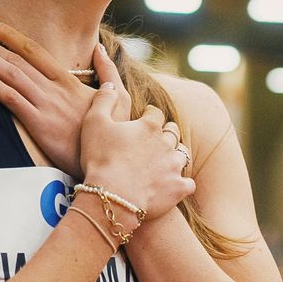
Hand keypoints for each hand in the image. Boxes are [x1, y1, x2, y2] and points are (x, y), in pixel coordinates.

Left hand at [0, 20, 97, 175]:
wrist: (107, 158)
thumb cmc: (112, 131)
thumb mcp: (118, 97)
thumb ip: (108, 70)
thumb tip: (100, 48)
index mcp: (68, 80)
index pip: (35, 51)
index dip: (12, 36)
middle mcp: (54, 88)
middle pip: (18, 59)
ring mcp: (45, 105)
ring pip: (11, 75)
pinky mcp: (39, 124)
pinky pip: (12, 100)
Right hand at [79, 53, 195, 222]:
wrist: (112, 196)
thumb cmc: (100, 158)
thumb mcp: (94, 122)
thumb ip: (104, 100)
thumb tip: (110, 85)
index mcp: (148, 126)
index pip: (155, 113)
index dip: (149, 115)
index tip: (144, 117)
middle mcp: (166, 143)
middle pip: (173, 131)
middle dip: (166, 132)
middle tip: (157, 138)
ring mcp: (174, 166)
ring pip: (183, 154)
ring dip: (176, 155)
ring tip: (167, 160)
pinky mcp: (178, 188)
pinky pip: (189, 183)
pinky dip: (183, 183)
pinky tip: (176, 185)